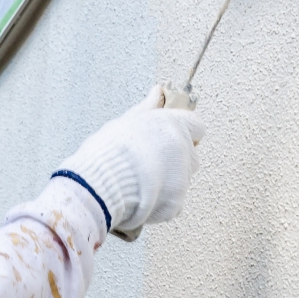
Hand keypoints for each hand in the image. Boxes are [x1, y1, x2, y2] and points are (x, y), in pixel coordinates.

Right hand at [57, 83, 205, 238]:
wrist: (101, 186)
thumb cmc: (110, 151)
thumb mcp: (127, 121)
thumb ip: (149, 107)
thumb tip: (158, 92)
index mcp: (175, 127)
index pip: (197, 127)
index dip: (185, 133)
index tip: (170, 137)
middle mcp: (184, 152)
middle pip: (190, 155)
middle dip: (175, 159)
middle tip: (148, 162)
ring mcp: (182, 180)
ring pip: (182, 180)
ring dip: (167, 181)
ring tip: (140, 182)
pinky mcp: (176, 205)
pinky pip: (174, 203)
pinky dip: (161, 202)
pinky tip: (141, 198)